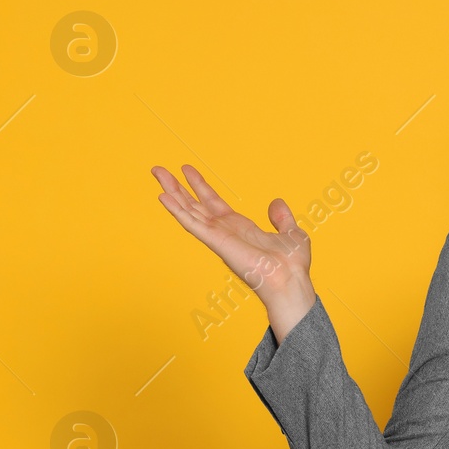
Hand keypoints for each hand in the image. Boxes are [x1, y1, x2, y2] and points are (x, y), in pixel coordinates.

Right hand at [151, 163, 316, 335]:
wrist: (290, 280)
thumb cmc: (292, 265)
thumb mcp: (291, 233)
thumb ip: (282, 218)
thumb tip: (277, 202)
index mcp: (239, 228)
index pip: (213, 202)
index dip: (200, 186)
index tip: (187, 170)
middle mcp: (224, 231)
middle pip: (195, 204)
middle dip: (177, 186)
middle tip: (159, 169)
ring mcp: (218, 236)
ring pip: (189, 210)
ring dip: (171, 192)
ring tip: (157, 173)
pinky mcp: (216, 242)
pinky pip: (192, 224)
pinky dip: (177, 210)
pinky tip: (163, 197)